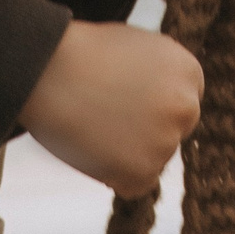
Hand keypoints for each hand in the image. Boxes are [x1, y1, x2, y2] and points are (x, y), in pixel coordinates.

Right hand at [21, 20, 202, 196]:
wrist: (46, 69)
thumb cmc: (80, 54)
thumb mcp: (137, 48)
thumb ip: (160, 76)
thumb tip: (163, 105)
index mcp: (188, 71)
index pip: (181, 102)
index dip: (148, 103)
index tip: (122, 98)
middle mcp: (186, 107)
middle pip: (172, 133)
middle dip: (144, 130)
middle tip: (105, 115)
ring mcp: (167, 142)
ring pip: (153, 160)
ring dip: (126, 153)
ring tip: (93, 125)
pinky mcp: (144, 171)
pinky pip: (135, 185)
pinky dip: (114, 175)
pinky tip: (92, 147)